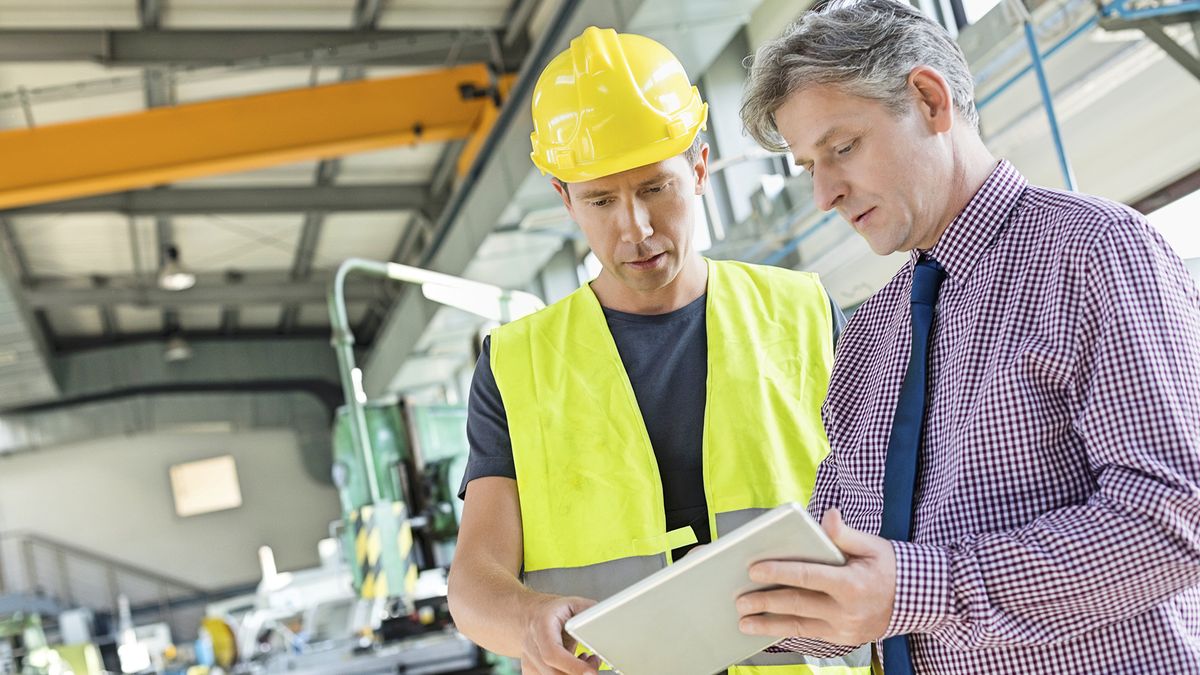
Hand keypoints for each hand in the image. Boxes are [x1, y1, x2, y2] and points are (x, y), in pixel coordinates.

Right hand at [520, 594, 601, 674]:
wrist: (526, 616)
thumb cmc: (548, 612)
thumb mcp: (571, 603)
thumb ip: (588, 611)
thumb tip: (603, 617)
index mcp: (541, 628)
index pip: (552, 654)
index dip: (572, 666)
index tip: (591, 672)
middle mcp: (532, 648)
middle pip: (555, 674)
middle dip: (580, 672)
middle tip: (594, 662)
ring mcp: (530, 663)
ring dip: (574, 674)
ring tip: (584, 660)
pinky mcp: (532, 673)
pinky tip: (572, 666)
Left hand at [735, 508, 896, 645]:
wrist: (916, 600)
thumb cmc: (889, 567)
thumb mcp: (872, 545)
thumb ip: (845, 534)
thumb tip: (828, 516)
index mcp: (853, 584)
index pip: (809, 576)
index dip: (780, 572)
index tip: (754, 569)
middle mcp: (847, 610)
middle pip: (798, 605)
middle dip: (765, 602)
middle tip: (739, 601)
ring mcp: (844, 629)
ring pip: (799, 626)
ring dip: (769, 624)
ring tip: (743, 622)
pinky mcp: (842, 640)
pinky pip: (808, 635)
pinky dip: (785, 631)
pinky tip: (766, 628)